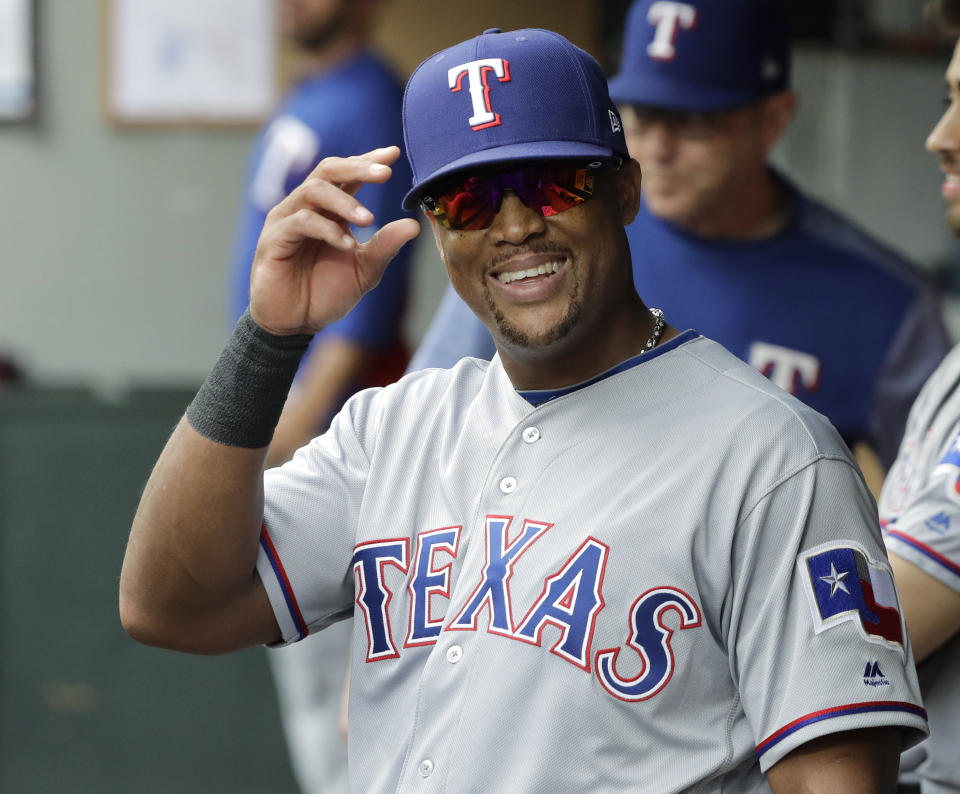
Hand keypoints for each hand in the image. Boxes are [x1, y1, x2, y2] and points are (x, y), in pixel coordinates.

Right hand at [249, 146, 420, 334]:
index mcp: (329, 210)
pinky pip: (300, 222)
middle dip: (358, 168)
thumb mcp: (364, 271)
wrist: (294, 323)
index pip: (348, 174)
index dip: (368, 161)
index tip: (394, 153)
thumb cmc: (324, 293)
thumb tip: (414, 226)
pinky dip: (327, 230)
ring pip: (313, 190)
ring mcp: (287, 220)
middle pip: (328, 170)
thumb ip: (385, 247)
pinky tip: (347, 244)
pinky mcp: (273, 239)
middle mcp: (306, 208)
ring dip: (344, 202)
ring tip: (369, 219)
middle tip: (386, 173)